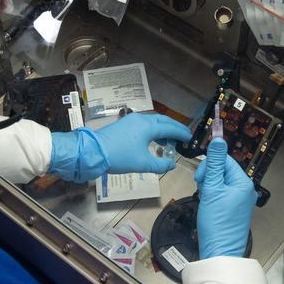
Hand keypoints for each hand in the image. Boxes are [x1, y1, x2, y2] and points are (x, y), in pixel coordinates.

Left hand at [48, 113, 190, 182]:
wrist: (94, 152)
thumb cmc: (120, 157)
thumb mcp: (143, 164)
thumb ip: (161, 165)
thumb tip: (171, 165)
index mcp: (148, 126)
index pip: (170, 128)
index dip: (182, 133)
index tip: (190, 138)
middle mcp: (142, 119)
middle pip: (163, 121)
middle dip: (174, 128)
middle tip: (183, 136)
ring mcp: (132, 120)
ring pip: (153, 121)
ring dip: (163, 129)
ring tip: (169, 141)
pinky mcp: (124, 124)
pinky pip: (144, 124)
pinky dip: (153, 130)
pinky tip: (153, 140)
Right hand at [194, 138, 255, 257]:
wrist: (219, 251)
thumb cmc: (217, 224)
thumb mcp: (212, 189)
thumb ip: (215, 163)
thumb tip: (218, 140)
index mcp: (243, 182)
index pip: (225, 160)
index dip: (210, 165)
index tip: (200, 178)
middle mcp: (244, 189)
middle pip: (222, 170)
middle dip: (209, 177)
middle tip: (203, 190)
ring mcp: (239, 200)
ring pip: (219, 182)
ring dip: (208, 186)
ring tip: (205, 200)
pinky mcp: (233, 209)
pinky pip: (221, 193)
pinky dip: (211, 196)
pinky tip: (208, 206)